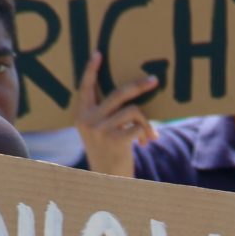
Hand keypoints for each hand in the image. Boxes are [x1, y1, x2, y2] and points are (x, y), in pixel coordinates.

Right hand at [75, 52, 157, 176]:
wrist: (108, 181)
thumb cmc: (107, 154)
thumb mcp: (98, 133)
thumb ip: (105, 114)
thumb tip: (130, 92)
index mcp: (81, 116)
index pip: (85, 88)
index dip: (91, 70)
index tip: (98, 54)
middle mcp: (88, 121)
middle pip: (119, 93)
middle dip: (139, 85)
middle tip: (154, 80)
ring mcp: (101, 130)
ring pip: (133, 110)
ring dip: (146, 122)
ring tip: (149, 134)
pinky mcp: (115, 140)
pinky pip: (138, 124)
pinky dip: (147, 131)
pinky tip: (146, 142)